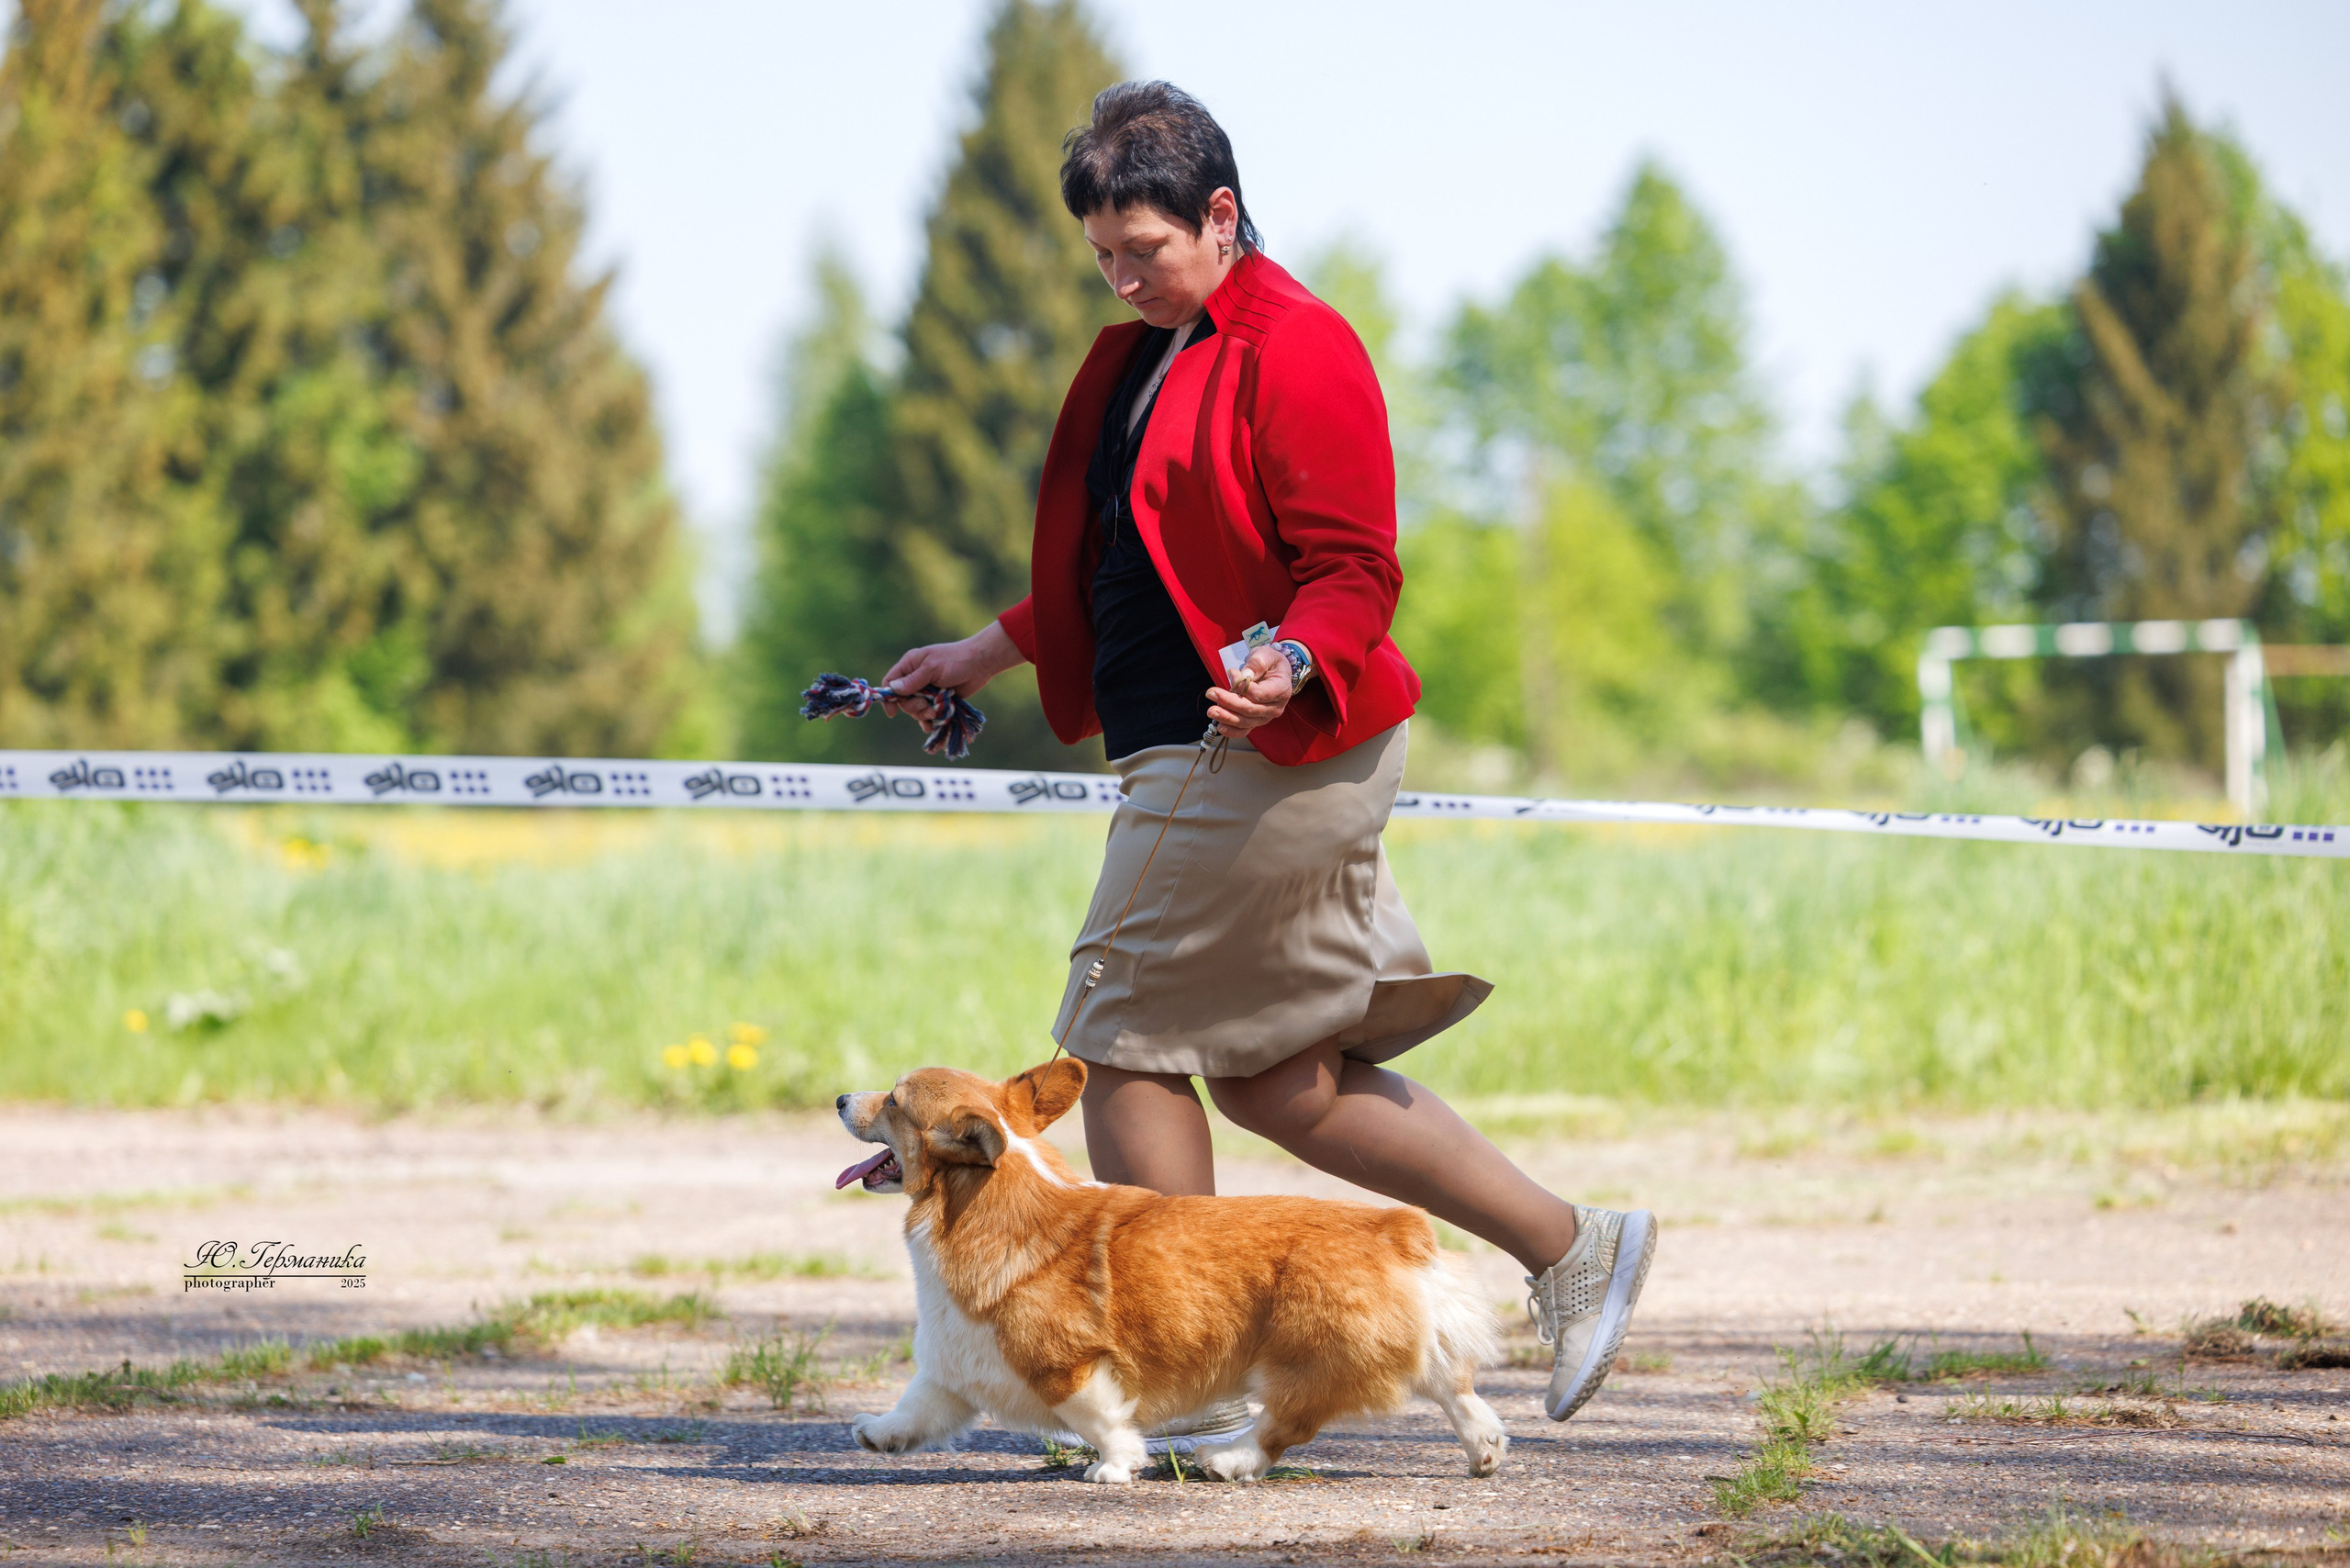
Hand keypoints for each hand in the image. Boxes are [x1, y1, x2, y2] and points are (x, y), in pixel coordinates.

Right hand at [883, 622, 1024, 723]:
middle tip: (927, 706)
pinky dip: (929, 720)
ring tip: (936, 712)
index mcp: (910, 665)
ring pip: (916, 709)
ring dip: (923, 714)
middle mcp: (915, 678)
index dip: (888, 698)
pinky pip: (927, 714)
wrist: (980, 665)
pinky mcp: (937, 699)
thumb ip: (914, 680)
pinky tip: (932, 724)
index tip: (892, 712)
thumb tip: (893, 689)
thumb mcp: (932, 668)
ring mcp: (927, 690)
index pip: (890, 682)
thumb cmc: (955, 660)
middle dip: (914, 707)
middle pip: (903, 700)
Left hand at [1206, 644, 1293, 737]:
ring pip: (1245, 721)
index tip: (1232, 673)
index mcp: (1280, 690)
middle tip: (1212, 694)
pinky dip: (1231, 730)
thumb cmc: (1271, 663)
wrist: (1275, 673)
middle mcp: (1274, 707)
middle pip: (1250, 709)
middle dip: (1229, 702)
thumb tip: (1244, 676)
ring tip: (1212, 710)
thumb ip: (1257, 663)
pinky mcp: (1255, 721)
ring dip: (1226, 717)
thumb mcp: (1266, 655)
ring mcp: (1265, 717)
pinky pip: (1244, 730)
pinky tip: (1220, 727)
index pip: (1259, 694)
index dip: (1242, 686)